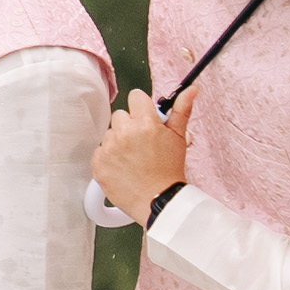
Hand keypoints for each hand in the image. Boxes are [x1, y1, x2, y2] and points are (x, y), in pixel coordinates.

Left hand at [89, 90, 189, 221]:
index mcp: (146, 123)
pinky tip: (123, 167)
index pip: (136, 97)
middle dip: (130, 126)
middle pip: (120, 116)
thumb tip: (191, 89)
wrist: (158, 200)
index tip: (145, 119)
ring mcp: (109, 148)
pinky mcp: (98, 163)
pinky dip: (108, 158)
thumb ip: (181, 110)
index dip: (142, 108)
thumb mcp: (179, 138)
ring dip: (118, 142)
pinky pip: (100, 151)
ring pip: (109, 134)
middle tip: (141, 143)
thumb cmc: (170, 170)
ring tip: (134, 158)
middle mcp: (125, 133)